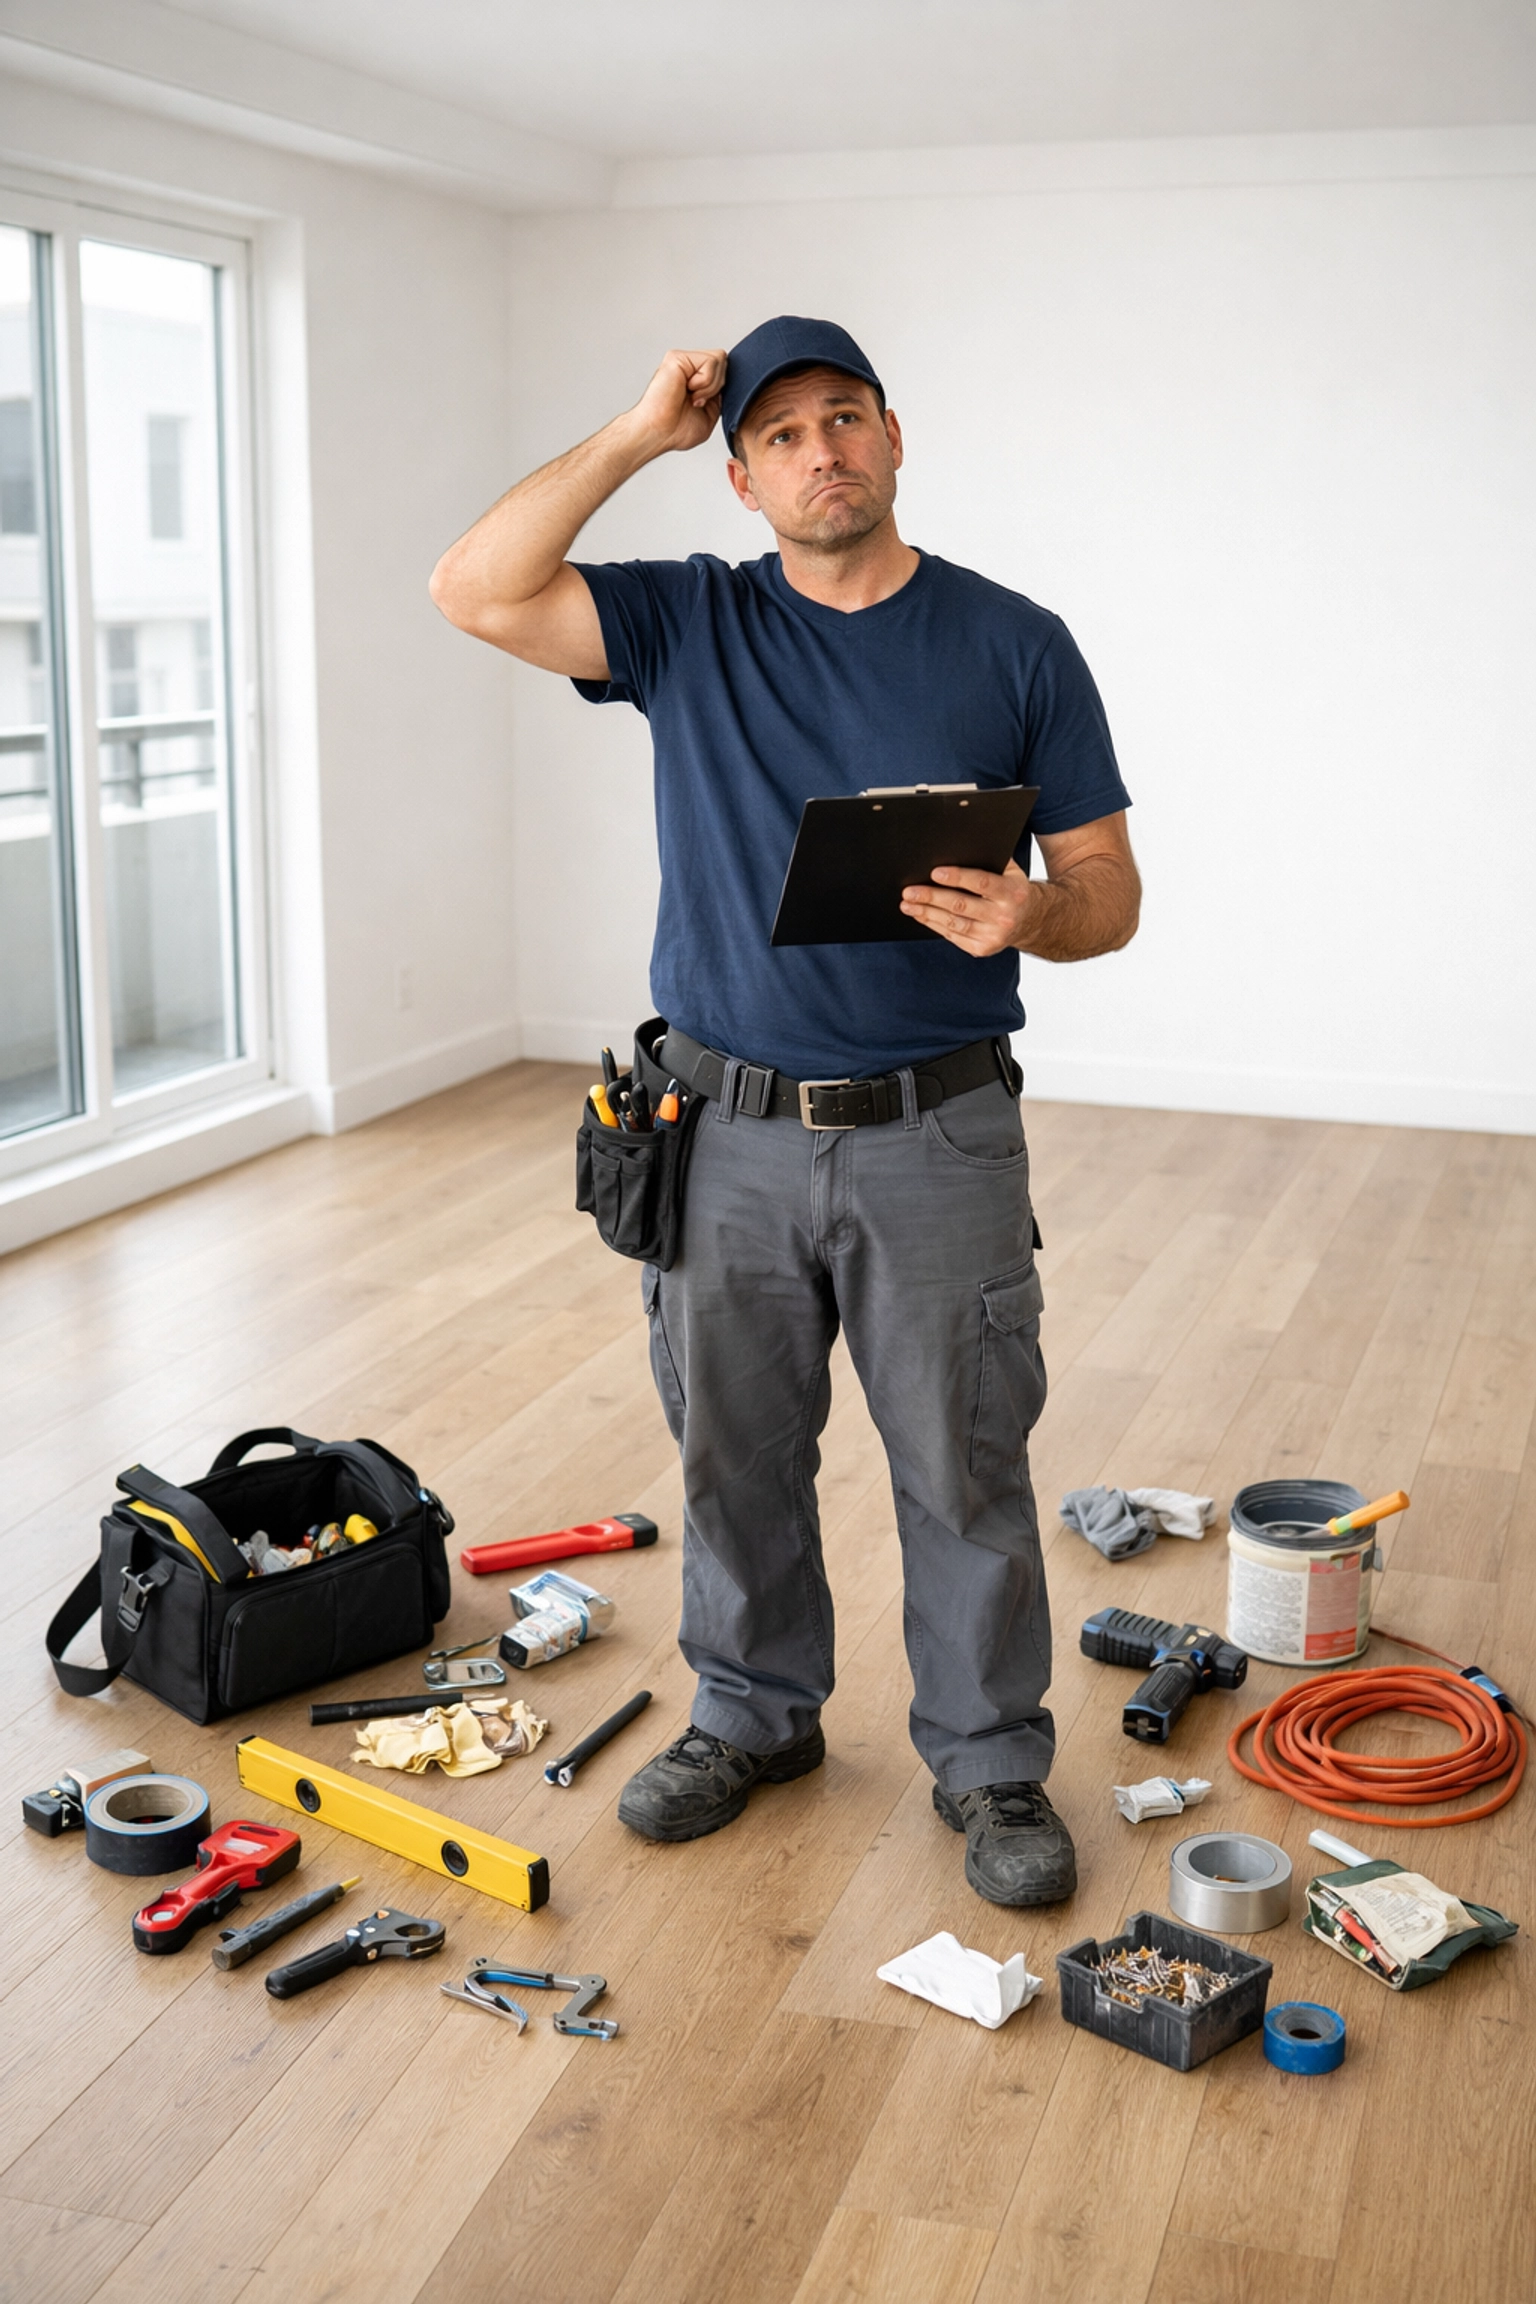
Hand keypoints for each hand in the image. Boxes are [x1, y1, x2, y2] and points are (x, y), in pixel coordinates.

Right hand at [629, 348, 726, 456]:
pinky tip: (689, 390)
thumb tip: (729, 379)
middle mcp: (689, 368)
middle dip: (718, 386)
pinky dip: (705, 382)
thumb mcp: (711, 414)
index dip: (722, 387)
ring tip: (693, 397)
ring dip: (711, 385)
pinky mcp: (678, 357)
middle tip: (698, 402)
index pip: (723, 370)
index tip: (706, 405)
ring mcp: (684, 361)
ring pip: (720, 359)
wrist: (658, 434)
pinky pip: (711, 361)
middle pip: (724, 362)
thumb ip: (720, 395)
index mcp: (696, 380)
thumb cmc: (676, 431)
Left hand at [900, 859, 1035, 955]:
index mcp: (1012, 892)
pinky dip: (934, 925)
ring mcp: (993, 936)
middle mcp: (1004, 916)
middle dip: (932, 897)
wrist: (1029, 921)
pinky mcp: (982, 949)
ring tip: (908, 904)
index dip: (957, 877)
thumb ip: (989, 858)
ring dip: (927, 913)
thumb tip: (957, 846)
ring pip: (953, 923)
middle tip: (910, 891)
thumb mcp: (1010, 871)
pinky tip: (921, 915)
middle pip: (961, 906)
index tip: (934, 873)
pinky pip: (953, 936)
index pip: (981, 883)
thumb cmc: (1011, 889)